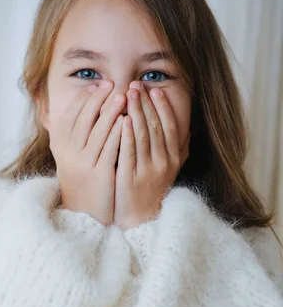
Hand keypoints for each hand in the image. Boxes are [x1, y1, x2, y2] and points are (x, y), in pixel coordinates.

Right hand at [49, 80, 124, 225]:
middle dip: (98, 99)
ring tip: (123, 96)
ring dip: (110, 111)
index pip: (69, 115)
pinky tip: (127, 121)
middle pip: (83, 119)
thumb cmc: (80, 179)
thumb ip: (70, 134)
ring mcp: (83, 163)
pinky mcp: (99, 173)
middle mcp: (68, 153)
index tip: (96, 86)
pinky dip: (118, 133)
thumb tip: (78, 106)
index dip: (83, 99)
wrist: (83, 212)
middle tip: (111, 83)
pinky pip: (110, 149)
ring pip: (97, 131)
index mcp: (59, 145)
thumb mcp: (68, 156)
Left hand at [114, 83, 190, 229]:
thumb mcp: (167, 171)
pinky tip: (122, 120)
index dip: (163, 107)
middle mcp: (163, 163)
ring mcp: (148, 171)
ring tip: (127, 95)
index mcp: (172, 159)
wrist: (140, 220)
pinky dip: (126, 134)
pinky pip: (129, 153)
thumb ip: (175, 150)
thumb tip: (185, 128)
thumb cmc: (150, 191)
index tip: (154, 90)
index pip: (169, 127)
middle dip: (145, 104)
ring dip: (136, 113)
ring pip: (143, 136)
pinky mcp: (131, 179)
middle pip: (155, 127)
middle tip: (136, 86)